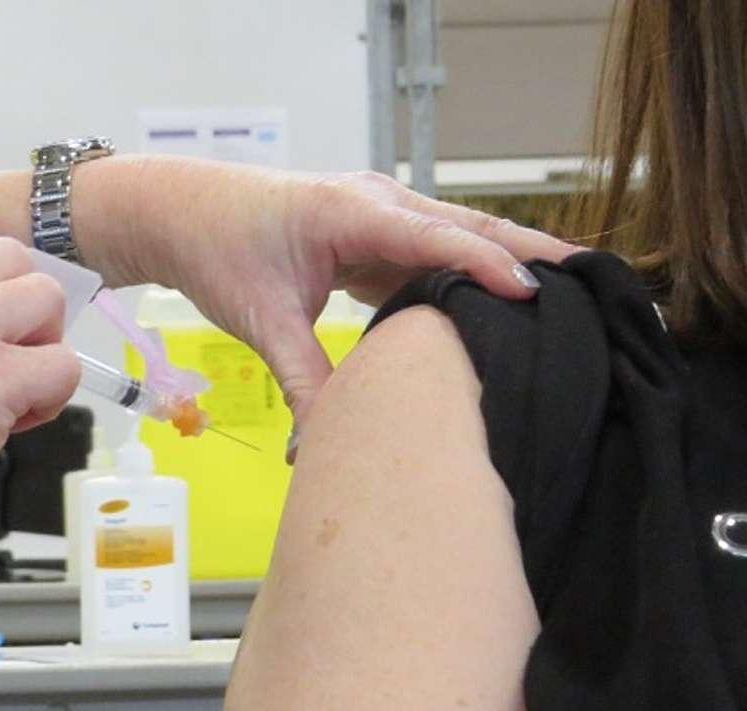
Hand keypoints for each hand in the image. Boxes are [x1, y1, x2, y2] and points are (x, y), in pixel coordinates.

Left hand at [72, 156, 578, 443]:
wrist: (179, 213)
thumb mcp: (262, 317)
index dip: (489, 265)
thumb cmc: (217, 251)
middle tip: (591, 284)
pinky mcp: (367, 234)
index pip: (438, 238)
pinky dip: (463, 274)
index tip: (537, 295)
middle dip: (528, 251)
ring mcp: (375, 216)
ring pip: (452, 237)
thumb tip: (325, 446)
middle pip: (466, 226)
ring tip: (560, 298)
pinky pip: (427, 252)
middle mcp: (375, 204)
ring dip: (502, 261)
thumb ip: (303, 378)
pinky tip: (490, 306)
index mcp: (352, 211)